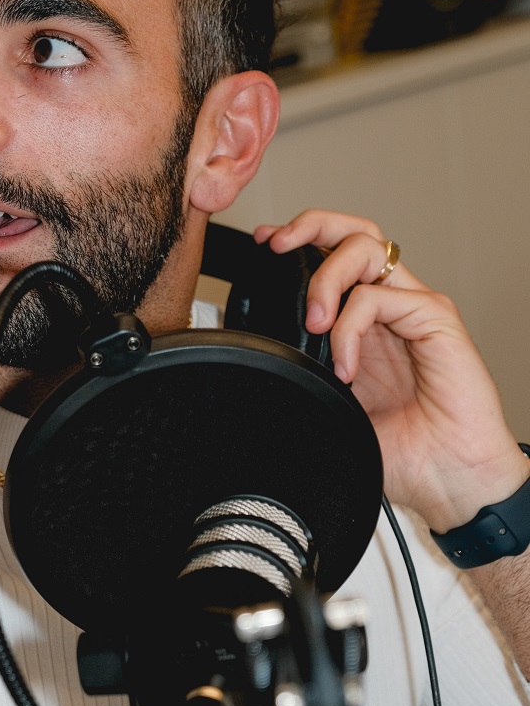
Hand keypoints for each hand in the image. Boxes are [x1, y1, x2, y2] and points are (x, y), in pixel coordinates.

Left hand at [254, 210, 529, 532]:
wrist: (450, 480)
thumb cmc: (403, 450)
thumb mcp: (331, 407)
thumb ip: (304, 375)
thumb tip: (255, 369)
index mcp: (366, 321)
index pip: (334, 255)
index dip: (299, 240)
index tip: (262, 244)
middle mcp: (390, 305)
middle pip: (353, 232)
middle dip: (309, 225)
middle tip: (276, 245)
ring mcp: (414, 308)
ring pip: (366, 248)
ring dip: (324, 278)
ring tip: (310, 322)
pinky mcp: (436, 319)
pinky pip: (380, 297)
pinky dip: (349, 327)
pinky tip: (345, 366)